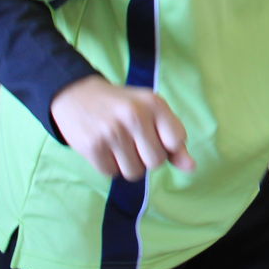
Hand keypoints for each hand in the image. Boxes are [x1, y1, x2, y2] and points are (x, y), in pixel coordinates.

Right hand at [51, 75, 194, 180]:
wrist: (77, 95)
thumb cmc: (123, 107)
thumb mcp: (152, 112)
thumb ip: (174, 140)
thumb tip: (192, 168)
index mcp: (155, 104)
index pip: (176, 141)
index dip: (167, 145)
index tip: (155, 136)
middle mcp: (135, 115)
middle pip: (156, 162)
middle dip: (146, 158)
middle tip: (134, 142)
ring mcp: (112, 131)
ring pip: (134, 172)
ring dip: (128, 165)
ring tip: (119, 146)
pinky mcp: (93, 146)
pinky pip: (112, 173)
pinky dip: (110, 166)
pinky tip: (104, 148)